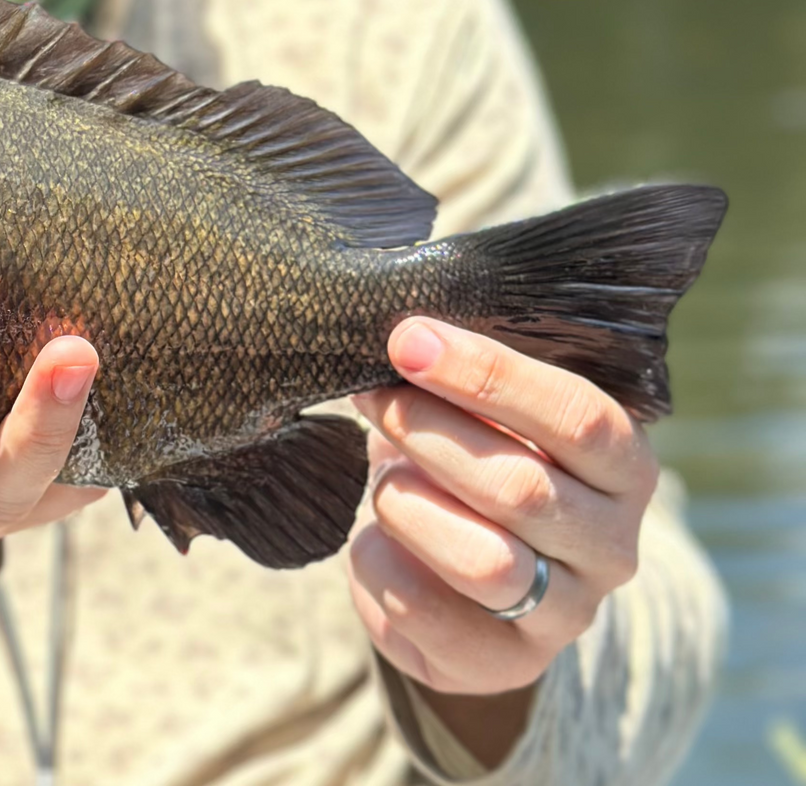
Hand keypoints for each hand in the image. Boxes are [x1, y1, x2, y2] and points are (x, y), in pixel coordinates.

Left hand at [347, 317, 659, 762]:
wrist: (479, 568)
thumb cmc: (482, 453)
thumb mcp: (490, 410)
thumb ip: (468, 378)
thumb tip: (405, 335)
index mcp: (625, 465)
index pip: (577, 416)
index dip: (486, 374)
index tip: (409, 340)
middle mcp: (613, 546)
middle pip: (520, 488)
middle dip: (427, 430)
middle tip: (372, 396)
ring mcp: (568, 613)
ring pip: (483, 562)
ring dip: (408, 504)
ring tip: (382, 475)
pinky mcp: (507, 661)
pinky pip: (429, 616)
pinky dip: (381, 565)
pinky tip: (371, 537)